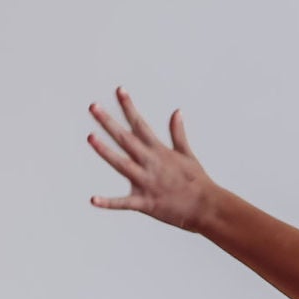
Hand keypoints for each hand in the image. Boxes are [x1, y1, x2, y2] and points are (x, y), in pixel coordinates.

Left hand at [86, 87, 214, 233]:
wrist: (207, 207)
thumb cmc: (198, 182)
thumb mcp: (187, 155)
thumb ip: (178, 133)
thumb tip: (177, 112)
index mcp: (159, 151)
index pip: (140, 124)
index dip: (128, 107)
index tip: (119, 90)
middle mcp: (150, 163)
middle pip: (125, 139)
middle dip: (108, 122)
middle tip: (93, 107)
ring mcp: (146, 182)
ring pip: (121, 164)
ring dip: (105, 151)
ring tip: (90, 137)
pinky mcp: (145, 202)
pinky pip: (123, 202)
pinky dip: (108, 202)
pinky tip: (93, 199)